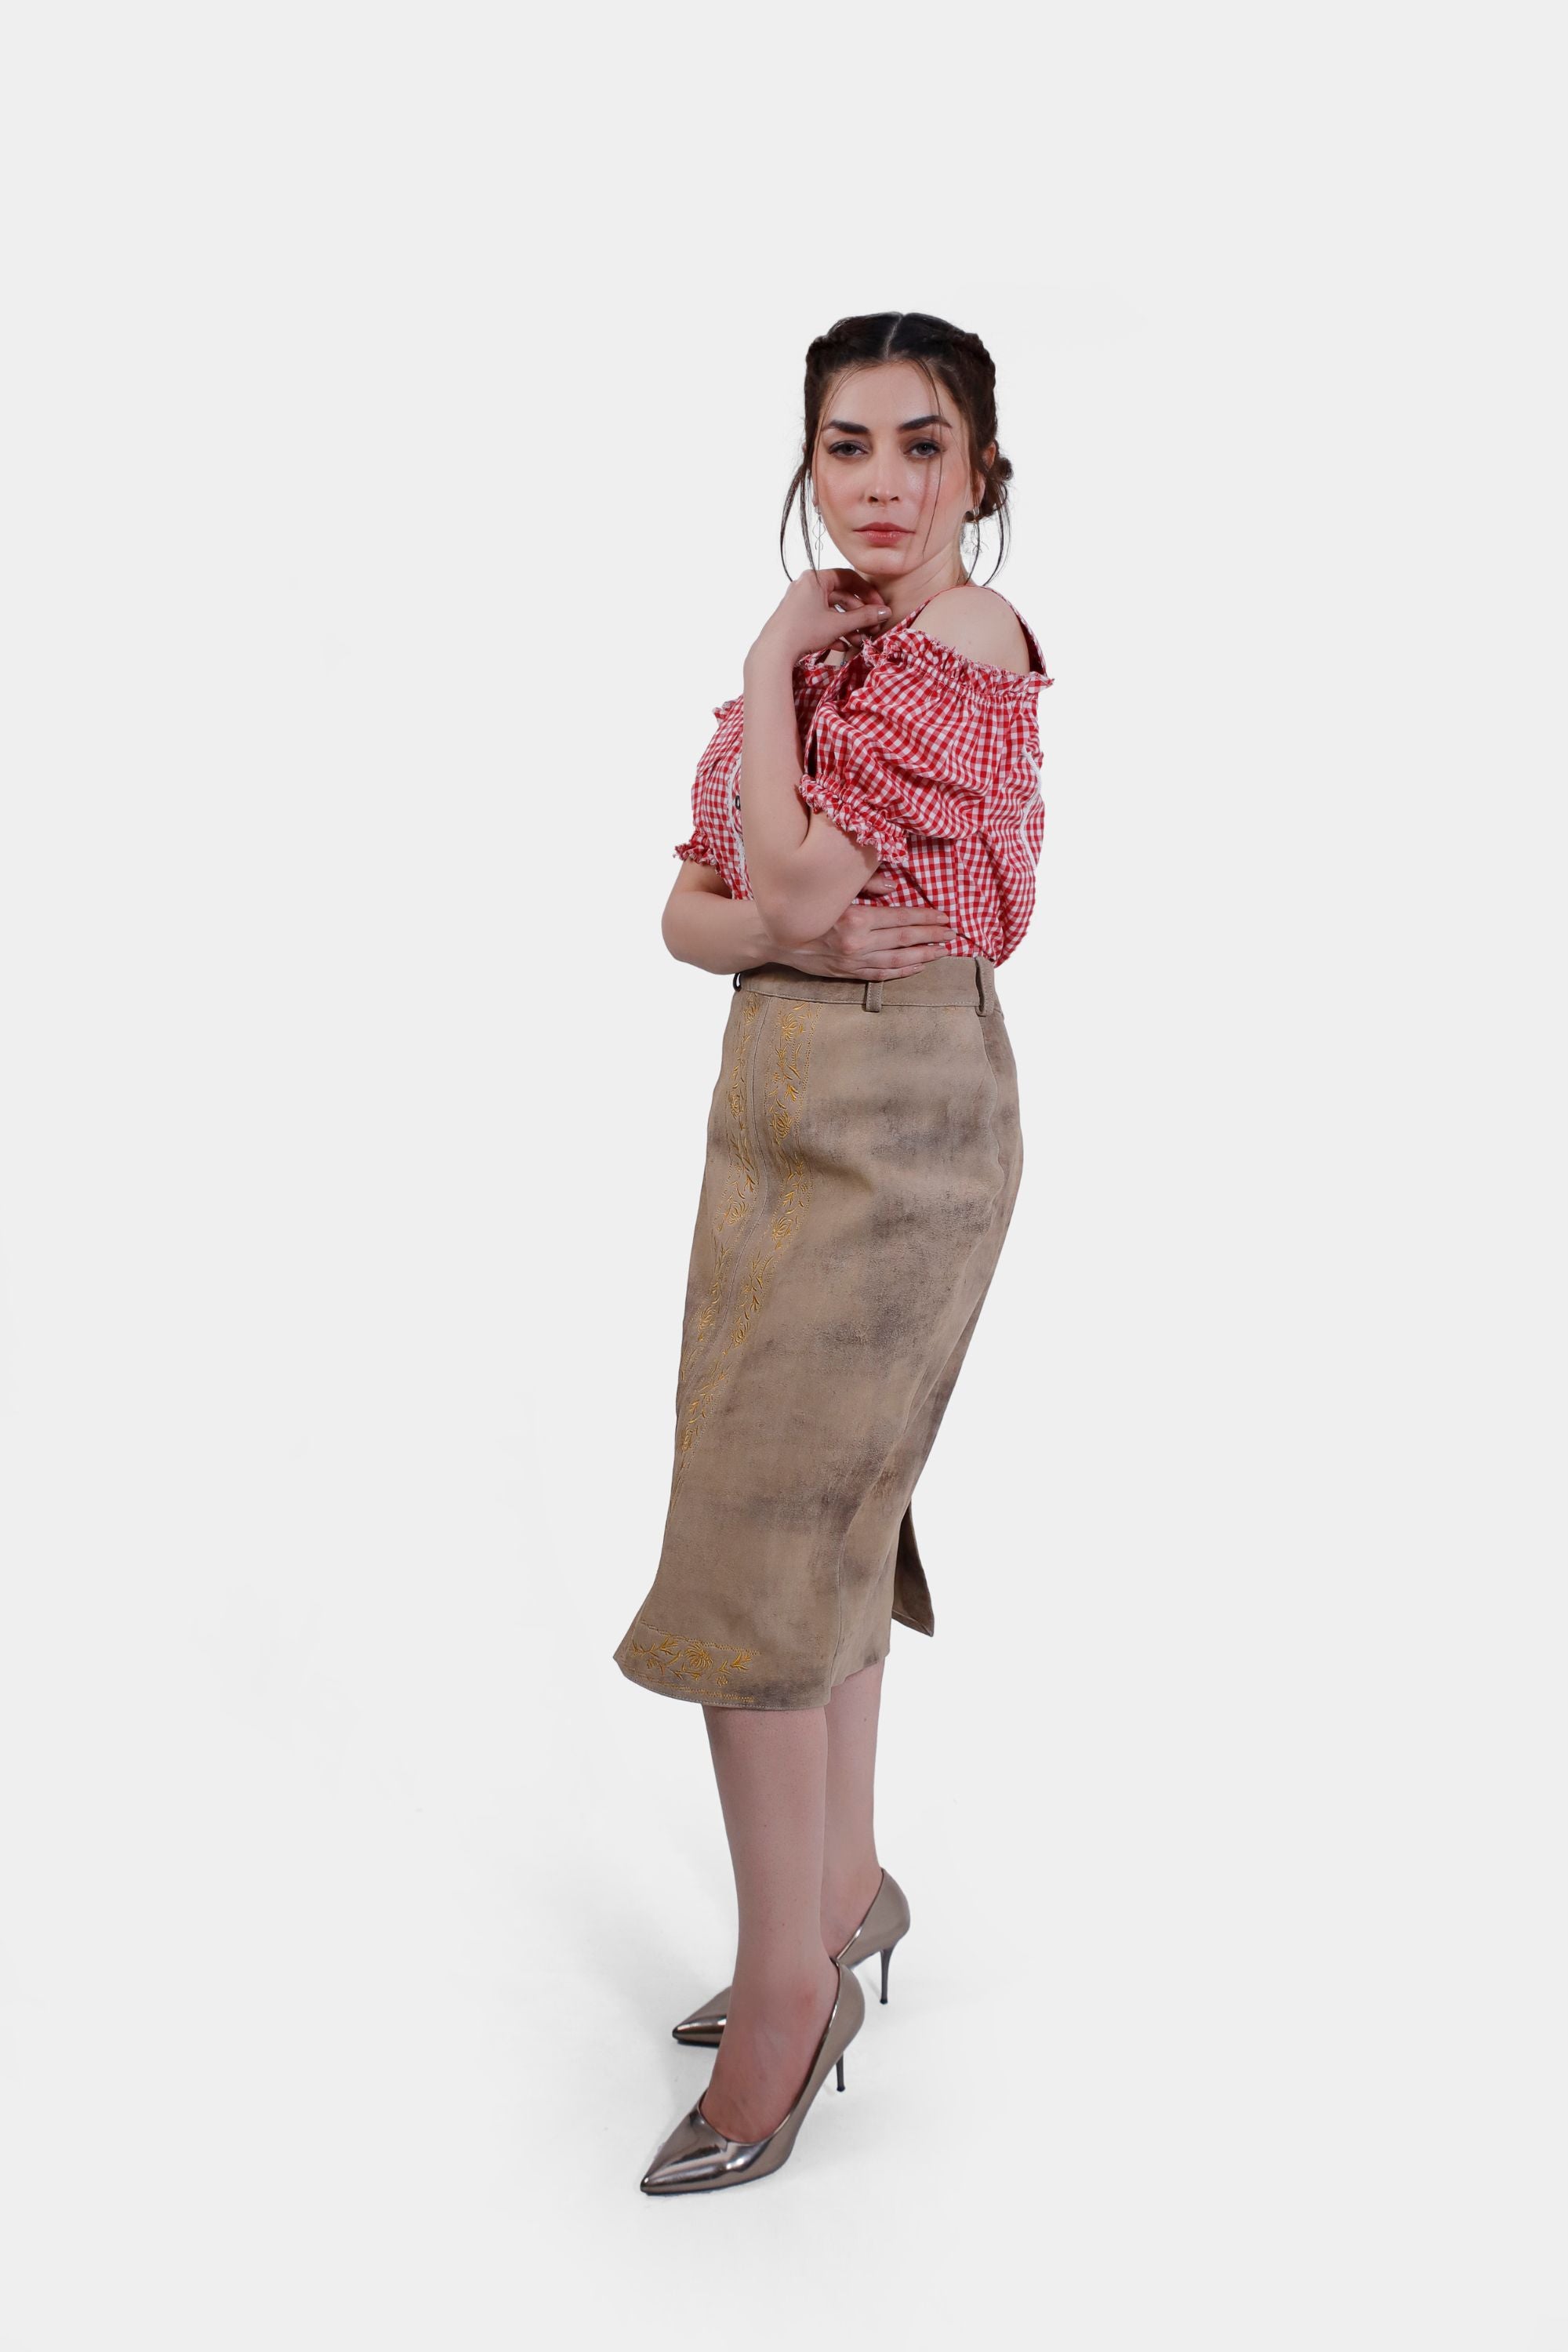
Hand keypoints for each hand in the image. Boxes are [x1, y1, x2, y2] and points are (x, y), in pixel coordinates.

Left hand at [748, 569, 892, 669]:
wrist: (774, 652)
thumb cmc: (803, 631)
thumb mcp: (838, 624)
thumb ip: (864, 617)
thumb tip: (885, 612)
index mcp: (815, 578)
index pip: (848, 578)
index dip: (867, 592)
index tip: (879, 606)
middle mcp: (806, 586)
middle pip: (841, 596)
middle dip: (858, 614)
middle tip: (872, 626)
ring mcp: (800, 603)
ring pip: (831, 611)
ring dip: (848, 626)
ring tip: (860, 640)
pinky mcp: (796, 618)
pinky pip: (820, 620)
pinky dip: (833, 631)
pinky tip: (843, 646)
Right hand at [769, 872, 955, 979]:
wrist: (772, 933)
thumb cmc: (803, 904)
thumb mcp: (832, 887)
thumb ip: (864, 884)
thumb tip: (894, 887)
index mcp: (855, 920)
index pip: (900, 919)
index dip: (926, 918)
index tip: (945, 917)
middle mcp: (856, 945)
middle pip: (904, 941)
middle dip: (932, 937)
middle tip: (953, 935)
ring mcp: (851, 962)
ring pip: (896, 961)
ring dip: (922, 957)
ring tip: (943, 953)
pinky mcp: (845, 973)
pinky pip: (880, 975)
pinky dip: (900, 971)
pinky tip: (916, 967)